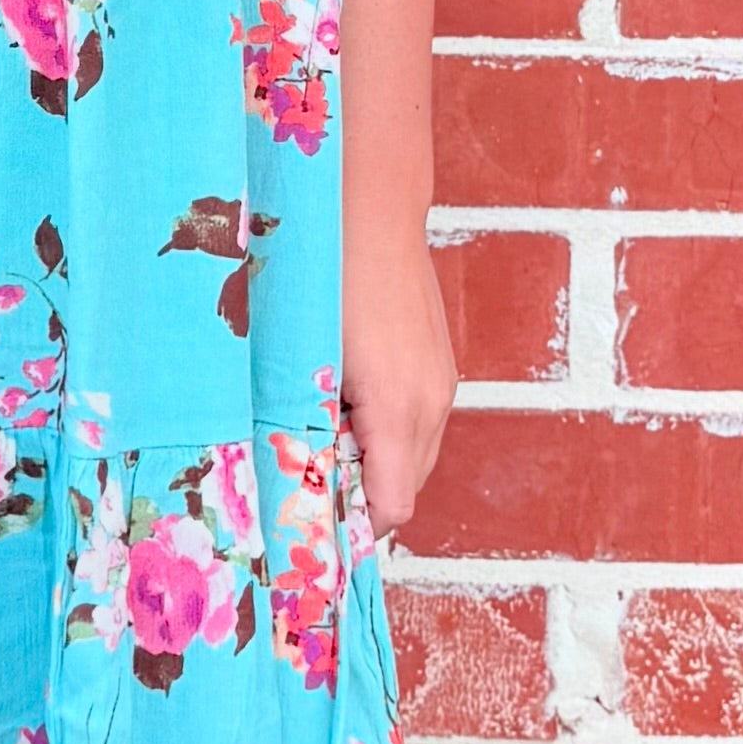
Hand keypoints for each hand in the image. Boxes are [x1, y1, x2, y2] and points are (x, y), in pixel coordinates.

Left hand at [340, 214, 455, 534]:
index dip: (354, 527)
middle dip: (363, 497)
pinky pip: (422, 423)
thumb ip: (311, 425)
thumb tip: (299, 474)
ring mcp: (443, 383)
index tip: (315, 526)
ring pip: (416, 456)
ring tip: (327, 440)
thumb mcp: (309, 364)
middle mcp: (432, 403)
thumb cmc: (328, 284)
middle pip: (407, 489)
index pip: (391, 507)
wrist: (372, 216)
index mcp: (399, 409)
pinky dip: (392, 433)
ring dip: (378, 464)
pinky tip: (352, 405)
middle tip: (312, 487)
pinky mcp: (442, 366)